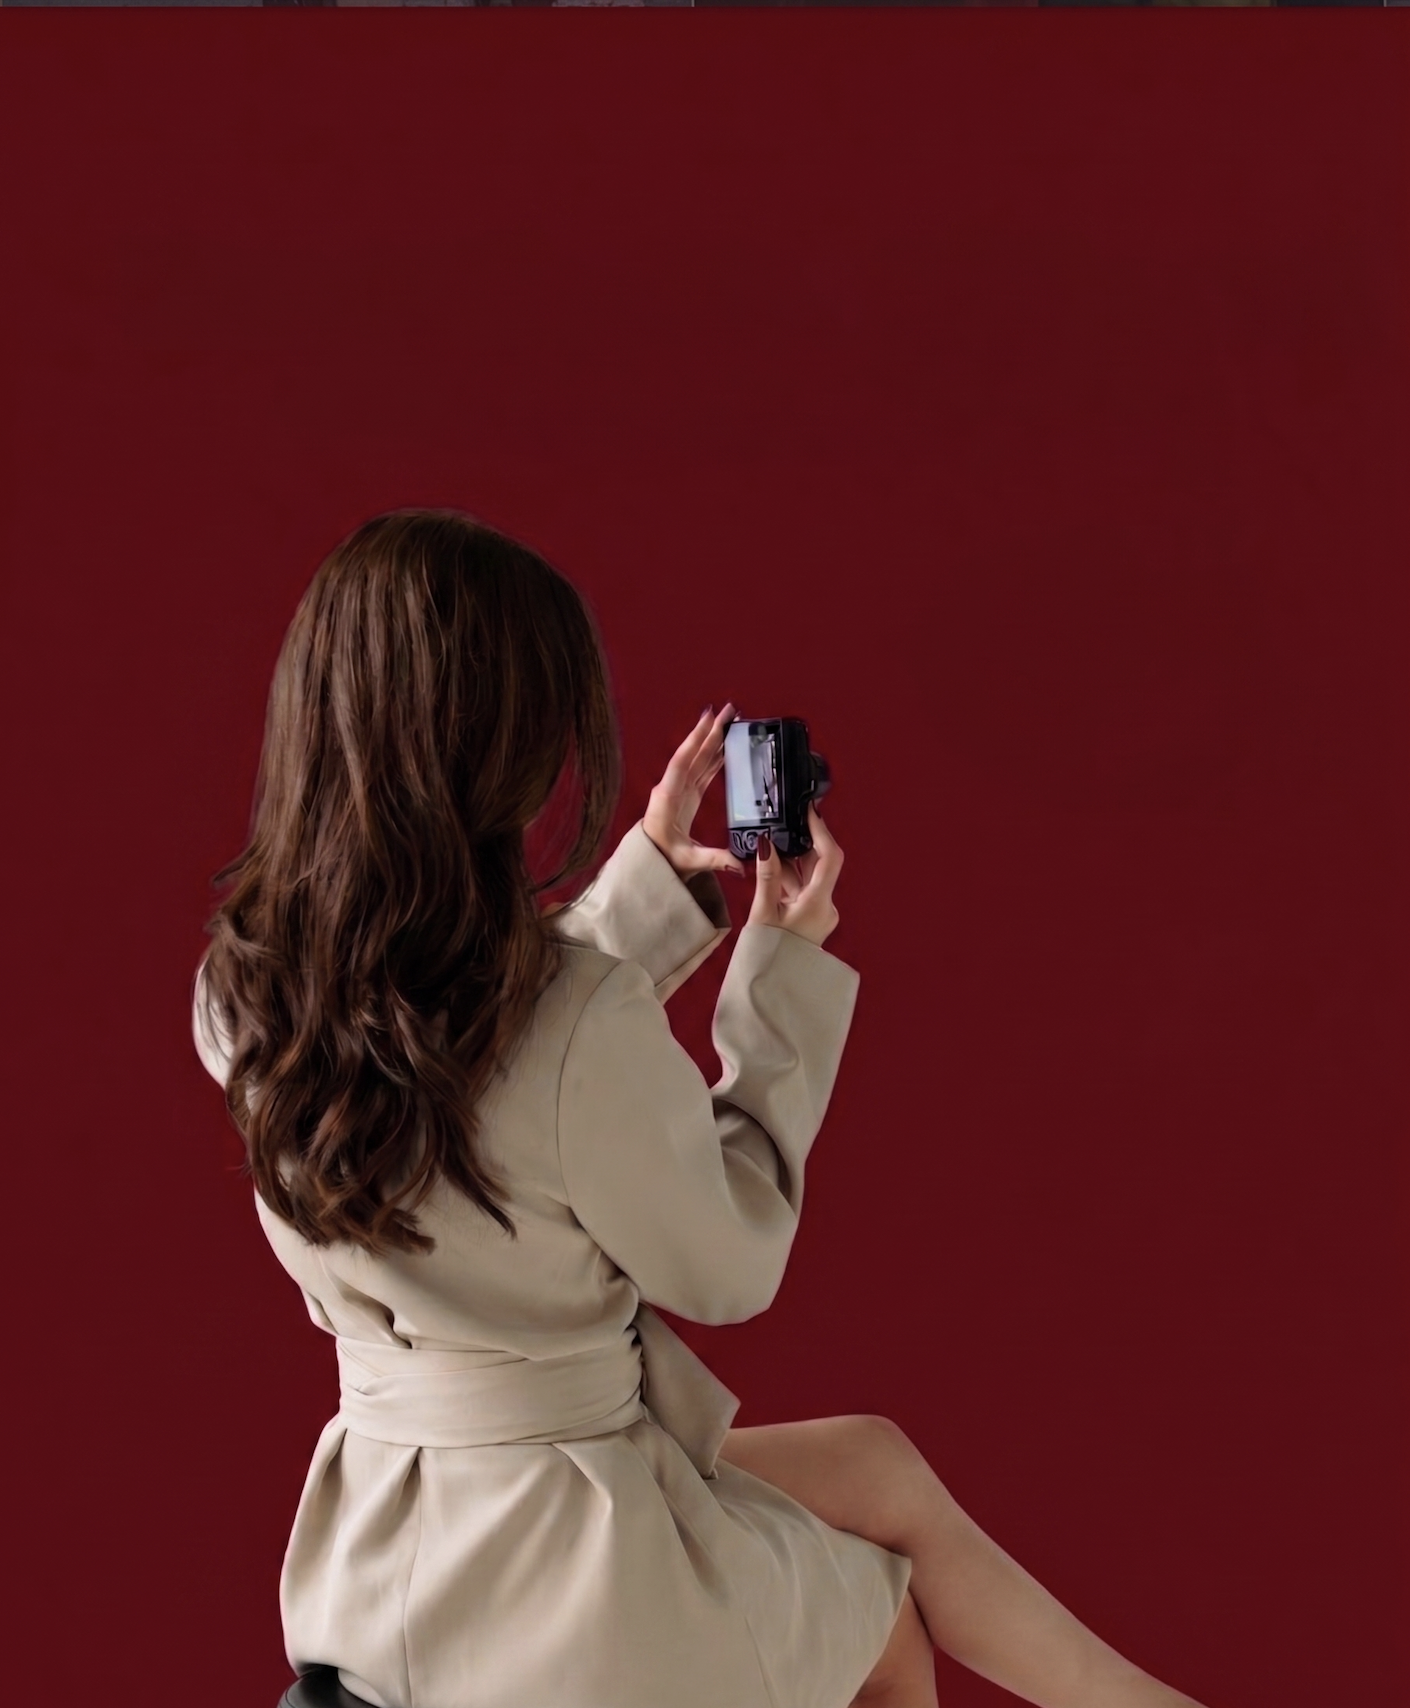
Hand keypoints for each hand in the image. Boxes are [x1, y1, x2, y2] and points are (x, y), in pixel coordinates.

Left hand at [642, 703, 747, 881]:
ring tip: (730, 720)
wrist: (647, 866)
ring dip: (713, 740)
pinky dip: (714, 756)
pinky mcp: (686, 796)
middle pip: (693, 754)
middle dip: (710, 731)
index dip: (696, 740)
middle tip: (728, 711)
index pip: (683, 763)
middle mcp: (672, 789)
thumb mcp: (687, 861)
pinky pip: (702, 770)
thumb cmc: (660, 862)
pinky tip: (725, 746)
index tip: (709, 719)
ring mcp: (680, 791)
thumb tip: (739, 863)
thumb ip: (715, 860)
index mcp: (668, 798)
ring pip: (699, 759)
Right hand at [747, 802, 842, 947]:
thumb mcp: (763, 912)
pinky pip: (802, 891)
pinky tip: (769, 876)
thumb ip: (766, 875)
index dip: (821, 830)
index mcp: (819, 904)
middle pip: (818, 865)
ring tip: (764, 858)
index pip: (830, 856)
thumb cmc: (769, 957)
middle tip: (776, 832)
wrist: (773, 990)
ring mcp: (820, 915)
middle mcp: (826, 908)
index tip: (809, 812)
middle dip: (796, 847)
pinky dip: (787, 881)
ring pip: (808, 878)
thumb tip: (766, 844)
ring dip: (788, 865)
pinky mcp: (811, 920)